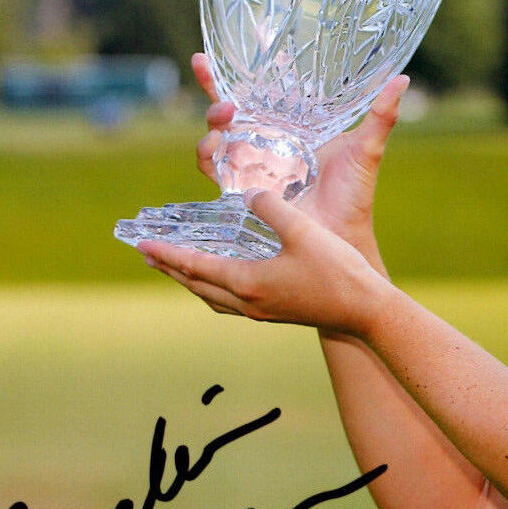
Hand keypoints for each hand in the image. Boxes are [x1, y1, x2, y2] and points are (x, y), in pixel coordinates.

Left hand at [137, 188, 391, 335]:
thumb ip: (271, 208)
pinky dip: (214, 288)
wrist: (364, 310)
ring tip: (177, 267)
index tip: (143, 244)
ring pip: (212, 297)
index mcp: (247, 282)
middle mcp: (248, 301)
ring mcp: (261, 311)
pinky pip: (230, 302)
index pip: (195, 266)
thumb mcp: (303, 230)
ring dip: (191, 281)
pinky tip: (223, 279)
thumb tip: (248, 195)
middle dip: (171, 269)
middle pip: (196, 285)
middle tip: (148, 255)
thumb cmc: (337, 271)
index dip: (167, 253)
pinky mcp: (275, 313)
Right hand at [190, 53, 408, 269]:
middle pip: (227, 111)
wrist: (342, 236)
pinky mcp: (239, 190)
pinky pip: (212, 169)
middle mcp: (264, 142)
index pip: (256, 94)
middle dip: (214, 94)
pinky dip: (207, 155)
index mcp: (289, 128)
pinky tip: (214, 146)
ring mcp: (249, 165)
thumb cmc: (355, 194)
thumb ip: (381, 115)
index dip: (231, 74)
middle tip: (227, 100)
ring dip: (213, 125)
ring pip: (215, 137)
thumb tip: (402, 79)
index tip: (205, 55)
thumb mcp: (366, 149)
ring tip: (224, 117)